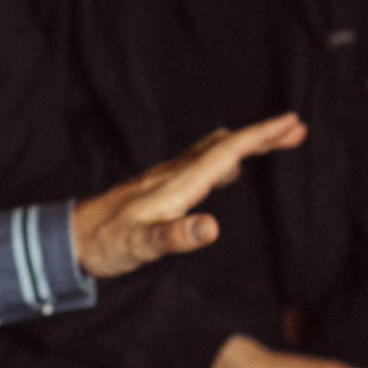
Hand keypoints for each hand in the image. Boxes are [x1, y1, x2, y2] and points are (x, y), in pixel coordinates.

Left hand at [71, 113, 306, 277]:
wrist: (71, 238)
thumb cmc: (105, 244)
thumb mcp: (140, 245)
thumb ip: (175, 236)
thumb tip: (211, 228)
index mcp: (177, 185)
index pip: (226, 153)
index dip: (260, 137)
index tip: (291, 122)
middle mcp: (174, 175)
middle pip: (225, 146)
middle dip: (262, 135)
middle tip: (296, 129)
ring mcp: (166, 178)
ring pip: (214, 151)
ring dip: (247, 144)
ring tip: (275, 139)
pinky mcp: (161, 187)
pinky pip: (202, 163)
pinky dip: (226, 157)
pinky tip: (230, 166)